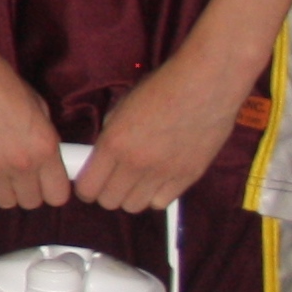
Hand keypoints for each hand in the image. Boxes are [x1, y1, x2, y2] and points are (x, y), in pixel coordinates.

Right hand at [0, 45, 69, 209]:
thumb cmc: (1, 82)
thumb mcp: (37, 107)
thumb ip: (42, 138)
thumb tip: (44, 156)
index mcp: (45, 148)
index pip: (58, 196)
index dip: (52, 189)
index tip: (45, 181)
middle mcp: (22, 165)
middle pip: (31, 202)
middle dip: (28, 189)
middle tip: (19, 173)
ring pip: (5, 202)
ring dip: (4, 189)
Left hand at [77, 47, 251, 212]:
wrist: (205, 85)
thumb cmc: (161, 88)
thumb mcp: (122, 107)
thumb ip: (110, 136)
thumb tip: (102, 157)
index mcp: (114, 143)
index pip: (88, 188)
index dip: (85, 188)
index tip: (89, 182)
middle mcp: (136, 164)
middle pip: (109, 202)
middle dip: (106, 192)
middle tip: (112, 179)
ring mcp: (164, 174)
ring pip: (134, 206)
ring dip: (130, 196)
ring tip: (135, 180)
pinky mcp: (189, 177)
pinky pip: (161, 203)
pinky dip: (155, 195)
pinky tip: (157, 180)